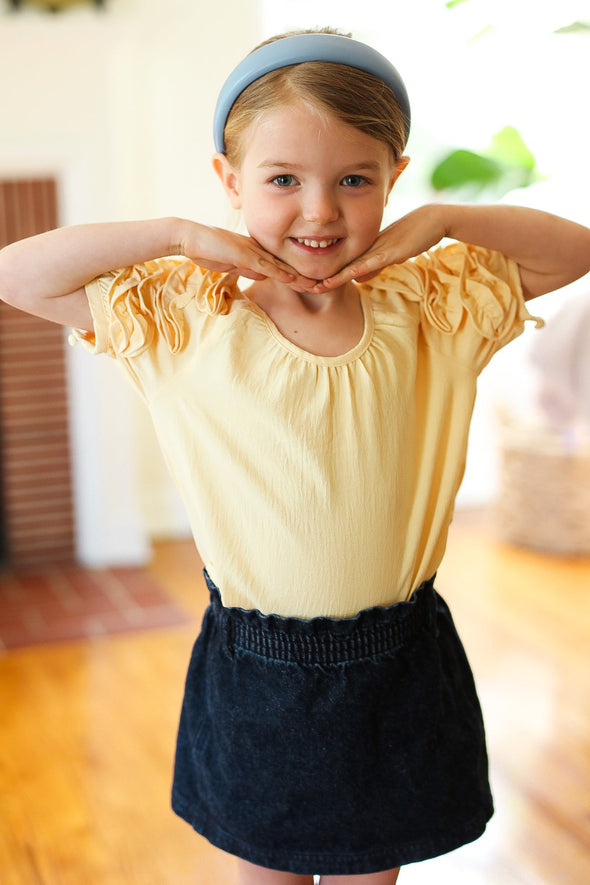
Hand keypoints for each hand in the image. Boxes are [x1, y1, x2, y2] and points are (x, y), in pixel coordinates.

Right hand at [180, 223, 316, 289]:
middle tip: (323, 287)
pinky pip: (264, 265)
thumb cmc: (208, 250)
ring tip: (315, 286)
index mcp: (257, 252)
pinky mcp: (243, 254)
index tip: (312, 286)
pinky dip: (279, 273)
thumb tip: (263, 275)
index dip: (297, 277)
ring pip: (280, 266)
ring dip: (298, 277)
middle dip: (304, 278)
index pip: (281, 267)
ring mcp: (252, 251)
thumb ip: (248, 268)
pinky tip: (292, 279)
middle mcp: (259, 250)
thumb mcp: (232, 264)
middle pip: (286, 266)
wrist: (190, 237)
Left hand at [312, 205, 447, 291]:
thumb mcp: (389, 254)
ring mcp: (377, 248)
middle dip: (319, 276)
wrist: (432, 220)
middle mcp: (366, 247)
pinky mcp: (391, 251)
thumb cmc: (411, 236)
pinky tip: (345, 277)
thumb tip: (358, 280)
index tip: (305, 283)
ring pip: (350, 265)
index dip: (322, 273)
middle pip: (339, 265)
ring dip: (333, 277)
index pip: (339, 263)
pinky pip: (371, 262)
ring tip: (314, 287)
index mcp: (363, 248)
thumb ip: (374, 266)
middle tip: (298, 286)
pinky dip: (356, 271)